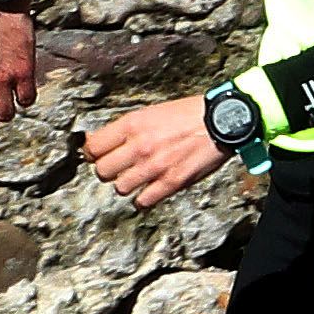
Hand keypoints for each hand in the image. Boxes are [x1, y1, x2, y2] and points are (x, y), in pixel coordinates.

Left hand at [84, 96, 226, 208]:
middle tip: (117, 169)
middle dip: (107, 171)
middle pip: (102, 171)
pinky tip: (148, 191)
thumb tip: (100, 142)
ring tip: (137, 178)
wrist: (220, 122)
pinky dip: (143, 200)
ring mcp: (154, 166)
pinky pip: (143, 201)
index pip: (93, 147)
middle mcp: (139, 145)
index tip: (98, 156)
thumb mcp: (151, 112)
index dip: (92, 154)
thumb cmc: (186, 114)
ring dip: (126, 185)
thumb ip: (126, 129)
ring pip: (120, 188)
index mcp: (132, 124)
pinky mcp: (171, 182)